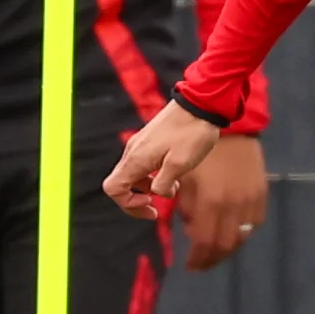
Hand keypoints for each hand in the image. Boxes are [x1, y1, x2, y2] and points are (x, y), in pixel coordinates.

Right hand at [104, 101, 220, 220]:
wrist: (201, 102)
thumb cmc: (192, 132)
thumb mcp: (180, 164)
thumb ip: (163, 184)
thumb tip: (159, 194)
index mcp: (136, 159)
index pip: (113, 189)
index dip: (128, 204)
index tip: (150, 205)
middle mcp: (133, 151)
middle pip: (120, 184)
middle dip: (136, 201)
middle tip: (156, 210)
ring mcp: (140, 144)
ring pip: (132, 175)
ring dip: (148, 188)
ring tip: (173, 188)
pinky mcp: (149, 140)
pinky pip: (142, 164)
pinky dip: (153, 175)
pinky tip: (174, 174)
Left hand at [173, 132, 267, 270]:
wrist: (231, 126)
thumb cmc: (200, 151)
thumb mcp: (185, 178)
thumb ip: (186, 207)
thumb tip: (190, 228)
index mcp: (211, 200)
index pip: (204, 242)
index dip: (197, 258)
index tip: (190, 265)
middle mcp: (234, 205)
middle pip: (225, 245)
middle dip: (212, 259)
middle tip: (201, 264)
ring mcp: (250, 200)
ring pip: (242, 237)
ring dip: (227, 248)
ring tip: (215, 250)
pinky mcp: (261, 193)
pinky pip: (253, 223)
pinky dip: (241, 233)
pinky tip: (231, 231)